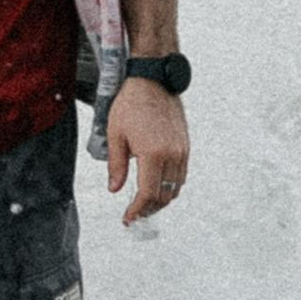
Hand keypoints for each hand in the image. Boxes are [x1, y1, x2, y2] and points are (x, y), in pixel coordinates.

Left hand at [107, 78, 188, 226]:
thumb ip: (116, 166)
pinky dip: (171, 187)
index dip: (137, 210)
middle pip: (164, 195)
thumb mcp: (115, 135)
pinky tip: (157, 187)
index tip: (128, 217)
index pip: (147, 193)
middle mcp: (172, 155)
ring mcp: (181, 151)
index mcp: (153, 154)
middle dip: (148, 209)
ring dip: (161, 200)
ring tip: (145, 204)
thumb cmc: (131, 104)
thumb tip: (114, 189)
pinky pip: (181, 176)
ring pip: (176, 188)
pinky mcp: (185, 147)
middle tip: (134, 213)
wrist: (154, 82)